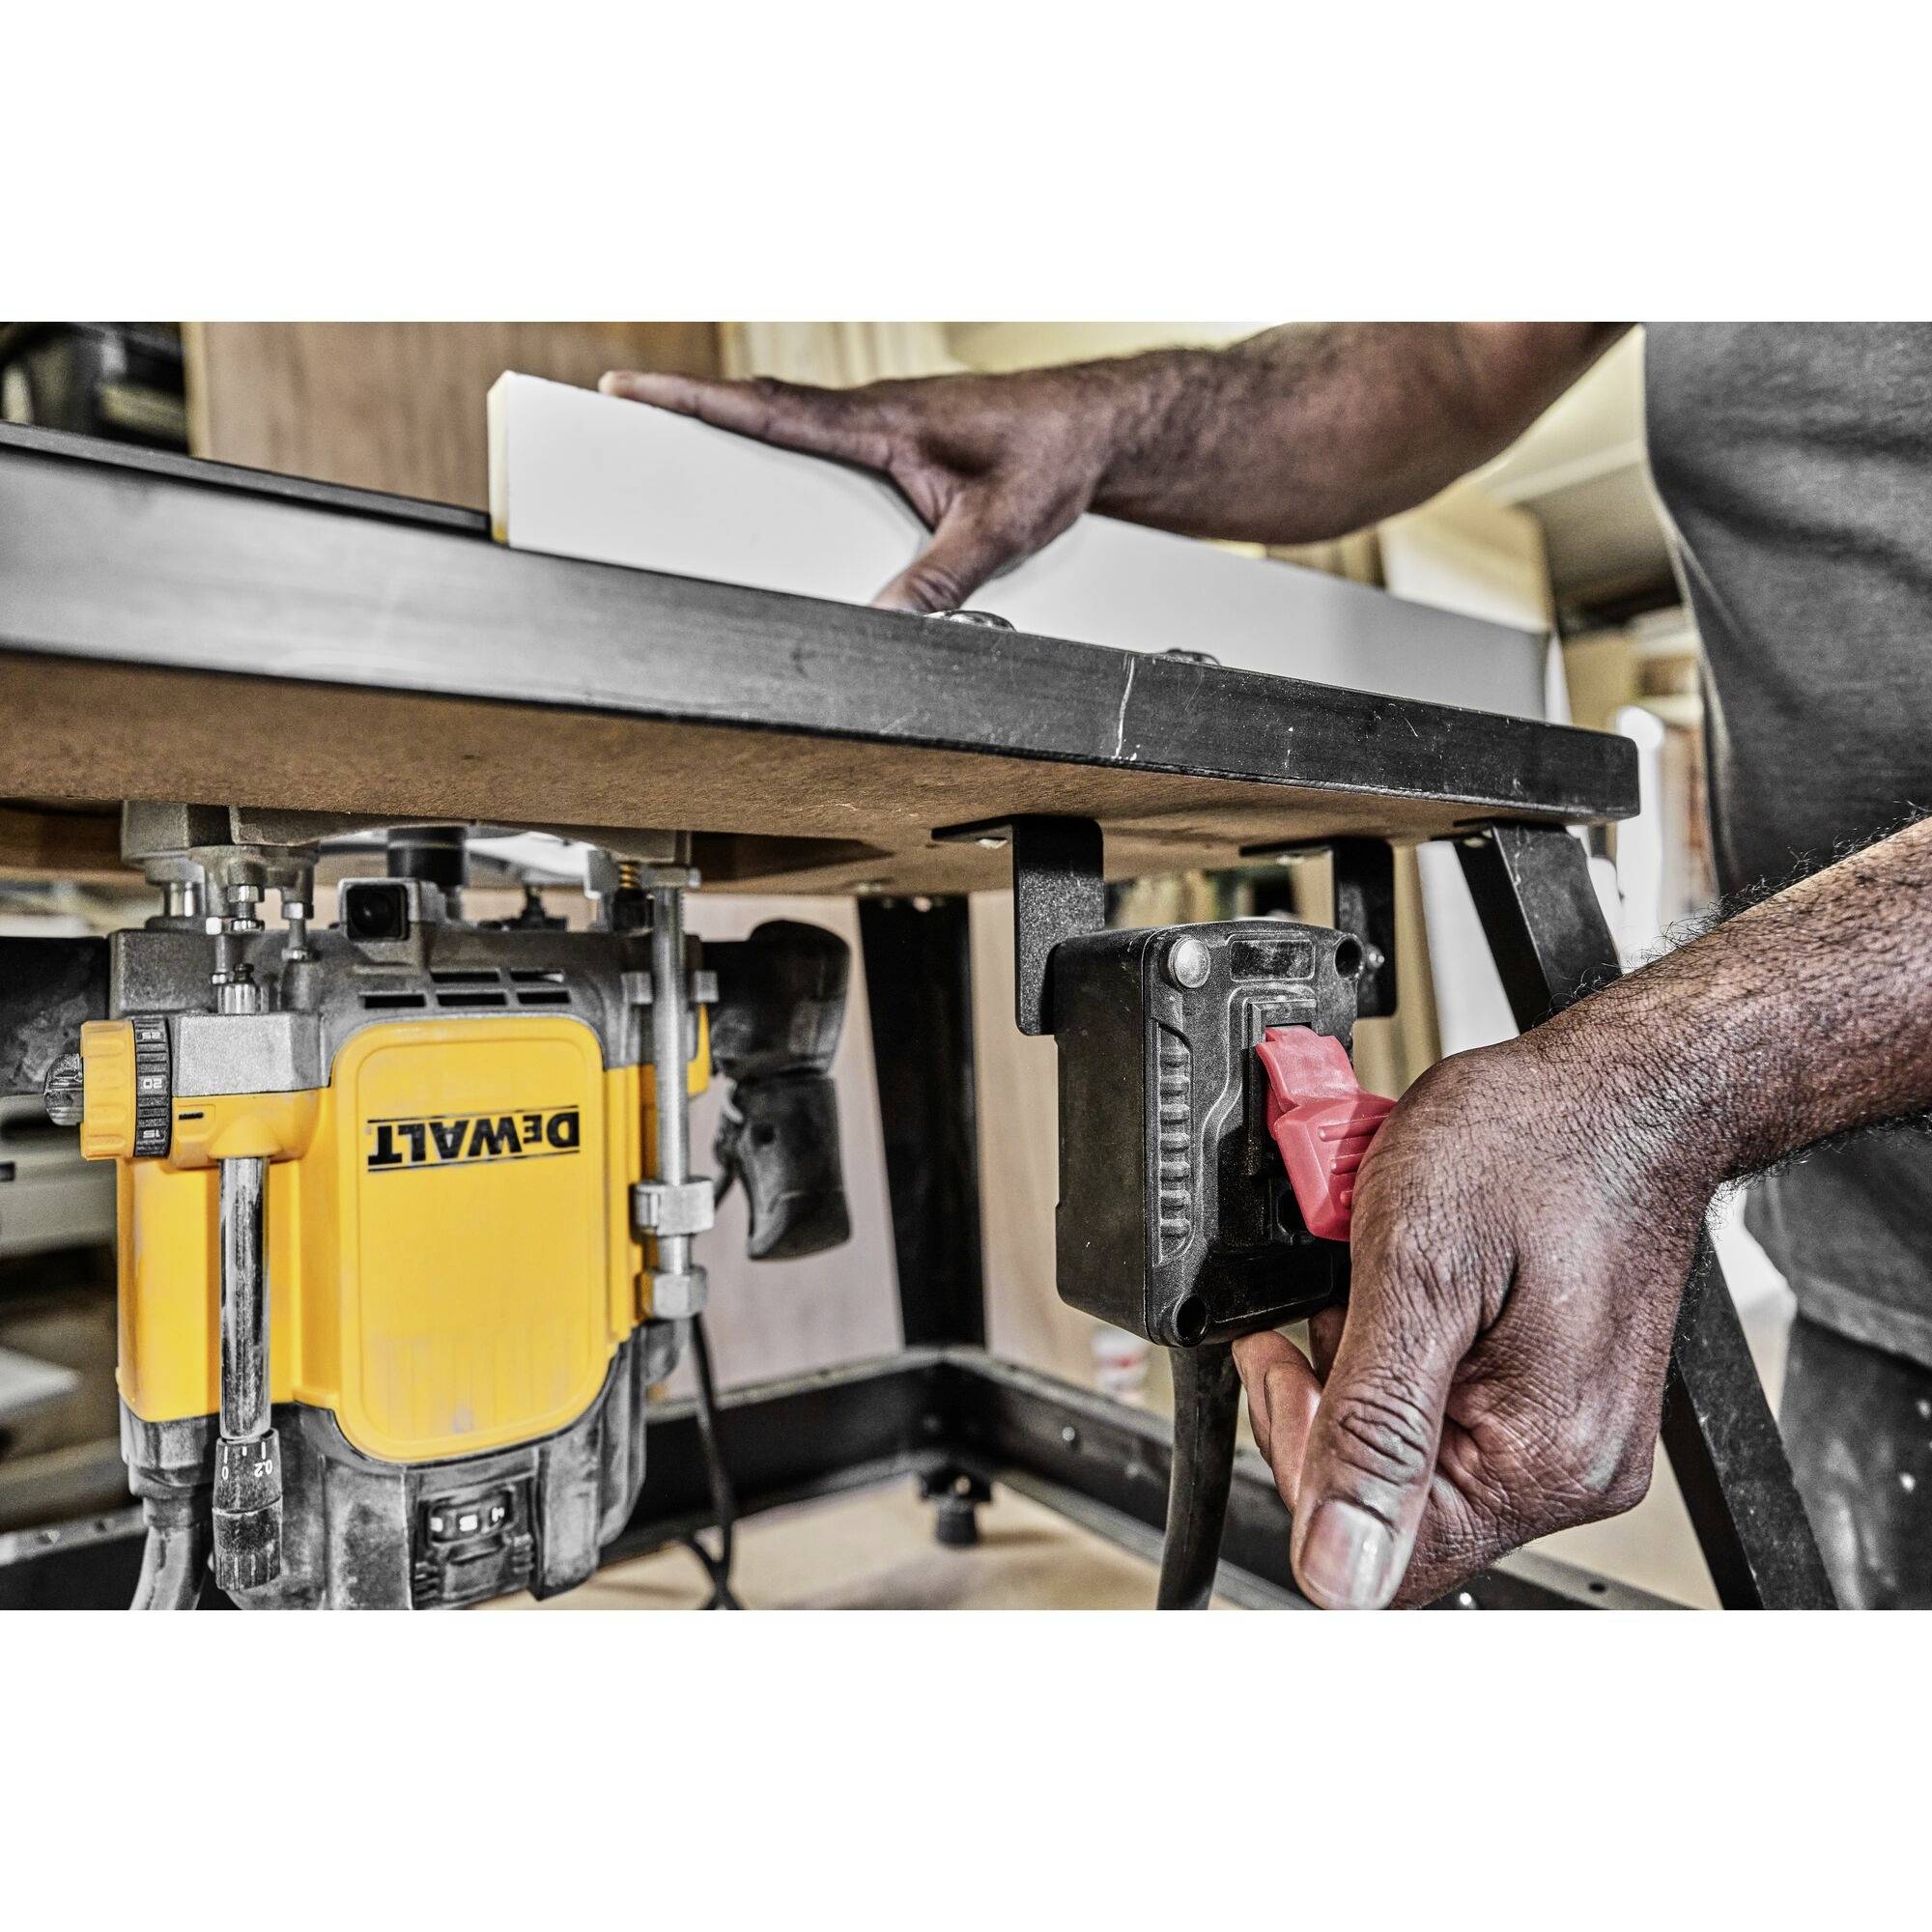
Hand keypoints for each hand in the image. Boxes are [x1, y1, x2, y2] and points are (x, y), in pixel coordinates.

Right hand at [599, 363, 1147, 611]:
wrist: (1103, 427)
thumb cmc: (1057, 454)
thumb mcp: (1001, 527)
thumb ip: (942, 578)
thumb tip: (885, 625)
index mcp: (883, 423)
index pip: (771, 411)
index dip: (694, 402)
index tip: (627, 390)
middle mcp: (874, 417)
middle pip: (760, 414)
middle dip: (686, 411)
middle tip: (615, 413)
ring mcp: (883, 428)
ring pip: (789, 429)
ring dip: (730, 433)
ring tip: (667, 452)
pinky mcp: (898, 446)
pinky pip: (822, 448)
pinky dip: (780, 453)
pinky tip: (768, 484)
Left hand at [1233, 1018, 1713, 1608]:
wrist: (1623, 1094)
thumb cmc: (1533, 1148)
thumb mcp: (1414, 1270)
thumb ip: (1369, 1429)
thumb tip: (1334, 1576)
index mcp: (1540, 1464)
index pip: (1373, 1555)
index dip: (1303, 1457)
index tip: (1284, 1353)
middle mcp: (1571, 1471)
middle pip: (1390, 1505)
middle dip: (1331, 1400)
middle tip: (1330, 1297)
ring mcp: (1572, 1437)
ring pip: (1412, 1454)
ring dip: (1367, 1368)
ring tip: (1375, 1279)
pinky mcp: (1562, 1399)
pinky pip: (1449, 1413)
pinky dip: (1409, 1351)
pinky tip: (1415, 1290)